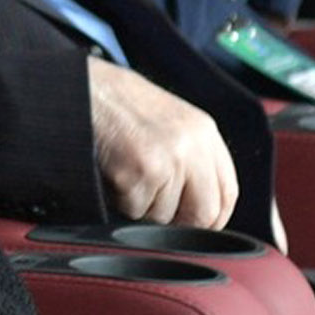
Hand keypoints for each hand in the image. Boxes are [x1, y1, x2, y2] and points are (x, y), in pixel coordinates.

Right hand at [85, 59, 239, 226]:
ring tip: (129, 175)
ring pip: (164, 216)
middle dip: (181, 222)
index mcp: (204, 132)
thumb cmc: (122, 106)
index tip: (200, 225)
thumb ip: (194, 159)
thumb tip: (199, 205)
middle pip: (204, 213)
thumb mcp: (173, 123)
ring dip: (143, 207)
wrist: (87, 90)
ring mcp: (166, 160)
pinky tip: (115, 173)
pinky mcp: (138, 173)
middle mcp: (191, 146)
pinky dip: (121, 200)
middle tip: (162, 213)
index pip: (227, 191)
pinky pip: (134, 210)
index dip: (215, 218)